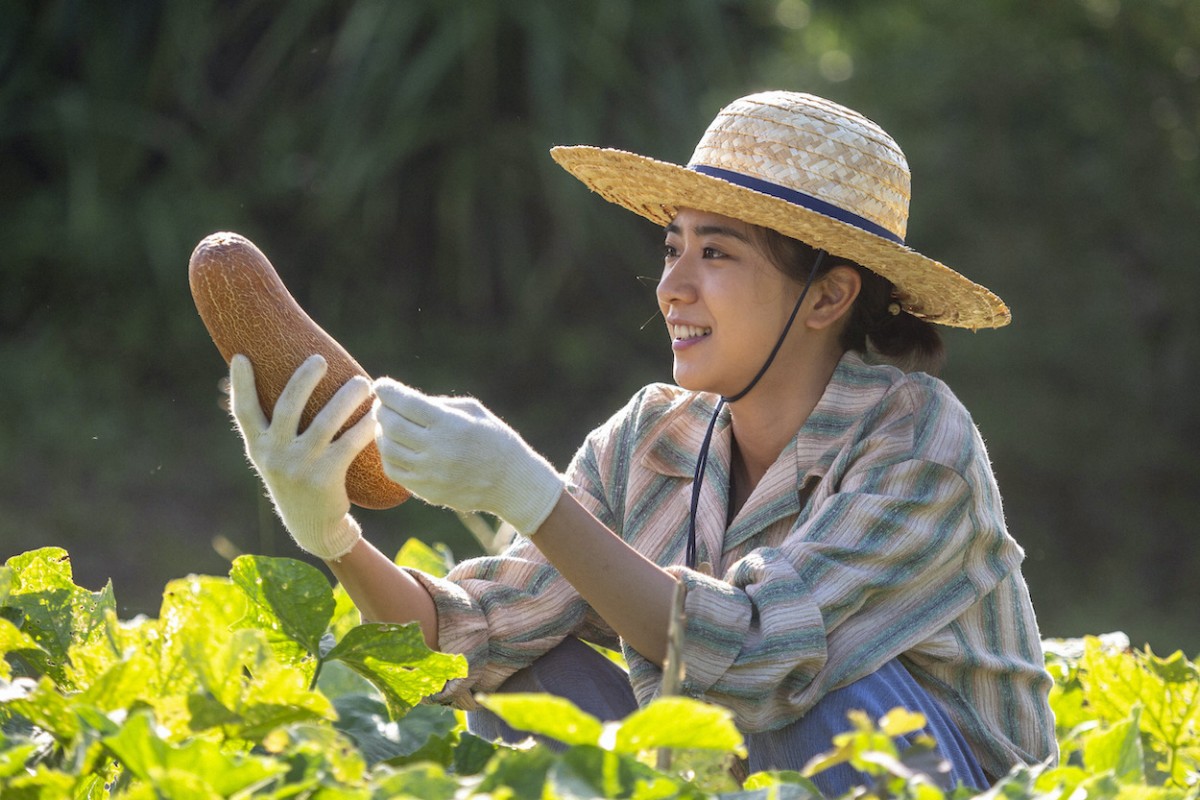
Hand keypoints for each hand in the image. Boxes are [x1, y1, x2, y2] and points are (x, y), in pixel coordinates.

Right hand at [230, 353, 375, 559]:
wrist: (314, 527)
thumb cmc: (299, 481)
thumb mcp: (277, 458)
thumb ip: (276, 430)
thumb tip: (289, 386)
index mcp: (258, 447)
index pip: (243, 411)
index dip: (240, 384)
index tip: (241, 357)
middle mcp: (274, 455)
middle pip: (287, 407)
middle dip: (304, 379)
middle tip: (320, 359)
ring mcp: (299, 467)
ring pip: (324, 422)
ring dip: (346, 398)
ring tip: (363, 383)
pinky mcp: (325, 477)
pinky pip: (349, 443)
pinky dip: (365, 426)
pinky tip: (377, 414)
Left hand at [373, 379, 562, 535]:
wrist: (512, 483)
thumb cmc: (494, 440)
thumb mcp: (473, 412)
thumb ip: (438, 404)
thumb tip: (403, 400)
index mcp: (450, 424)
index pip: (406, 402)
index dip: (387, 390)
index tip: (382, 385)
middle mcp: (438, 449)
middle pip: (391, 425)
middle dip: (381, 410)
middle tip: (381, 404)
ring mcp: (430, 474)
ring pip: (388, 449)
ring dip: (380, 432)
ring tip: (385, 424)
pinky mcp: (427, 491)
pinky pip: (394, 471)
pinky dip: (388, 455)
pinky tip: (394, 446)